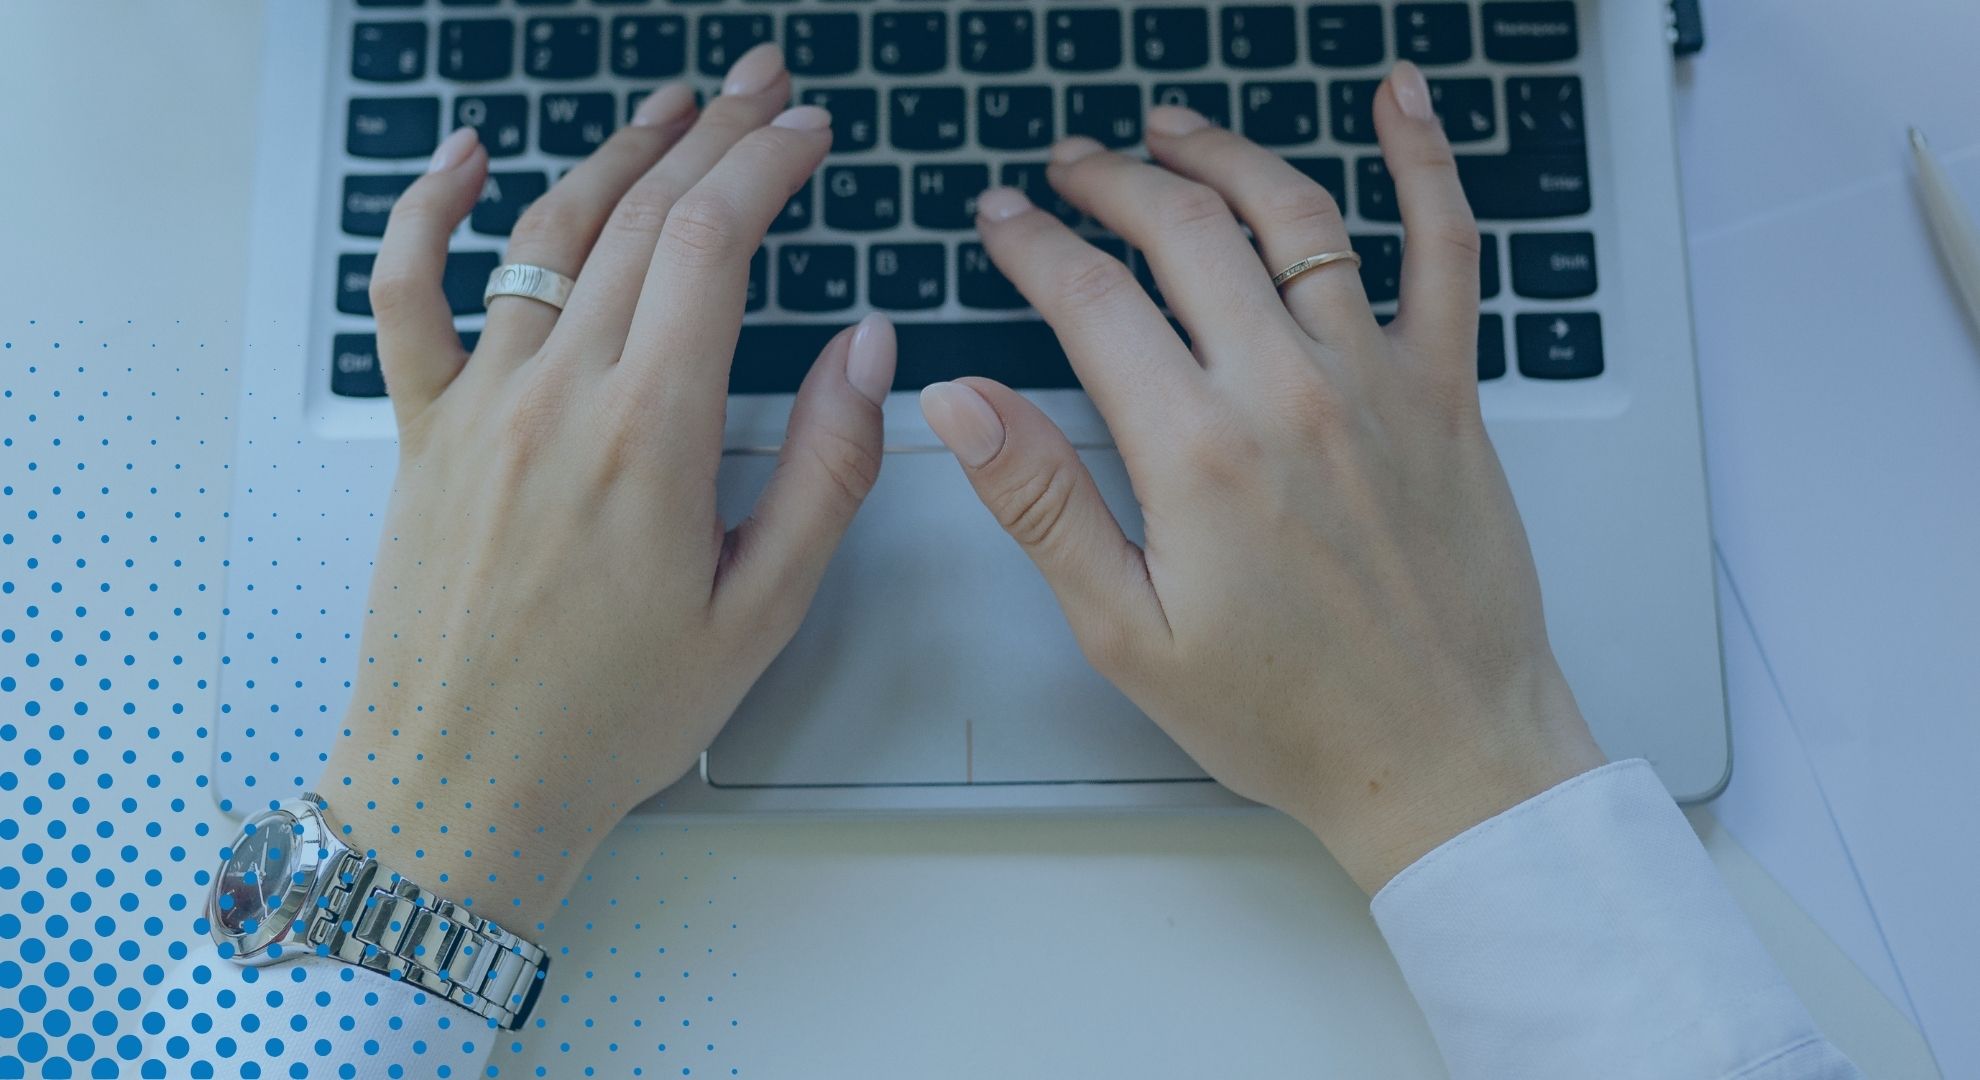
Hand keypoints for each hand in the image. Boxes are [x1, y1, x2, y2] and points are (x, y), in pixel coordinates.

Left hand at [318, 45, 895, 934]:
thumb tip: (868, 348)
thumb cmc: (616, 715)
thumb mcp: (761, 612)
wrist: (467, 782)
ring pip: (548, 233)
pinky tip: (469, 156)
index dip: (767, 167)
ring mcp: (480, 405)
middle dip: (714, 135)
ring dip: (617, 152)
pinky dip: (430, 210)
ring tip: (673, 106)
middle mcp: (557, 396)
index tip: (809, 134)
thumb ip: (825, 470)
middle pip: (641, 216)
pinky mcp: (425, 430)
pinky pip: (408, 295)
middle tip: (764, 87)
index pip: (713, 244)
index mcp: (650, 437)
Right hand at [920, 62, 1604, 892]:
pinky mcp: (1448, 390)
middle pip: (1184, 231)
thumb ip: (1042, 503)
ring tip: (1170, 130)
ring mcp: (1378, 379)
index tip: (1000, 221)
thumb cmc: (1288, 715)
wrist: (1442, 757)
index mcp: (1199, 451)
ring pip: (1295, 215)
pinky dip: (1426, 163)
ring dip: (1222, 154)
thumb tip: (958, 402)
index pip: (1090, 299)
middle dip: (1109, 180)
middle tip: (1068, 167)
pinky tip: (1401, 101)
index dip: (1031, 244)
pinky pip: (1446, 249)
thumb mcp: (1129, 632)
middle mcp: (1290, 391)